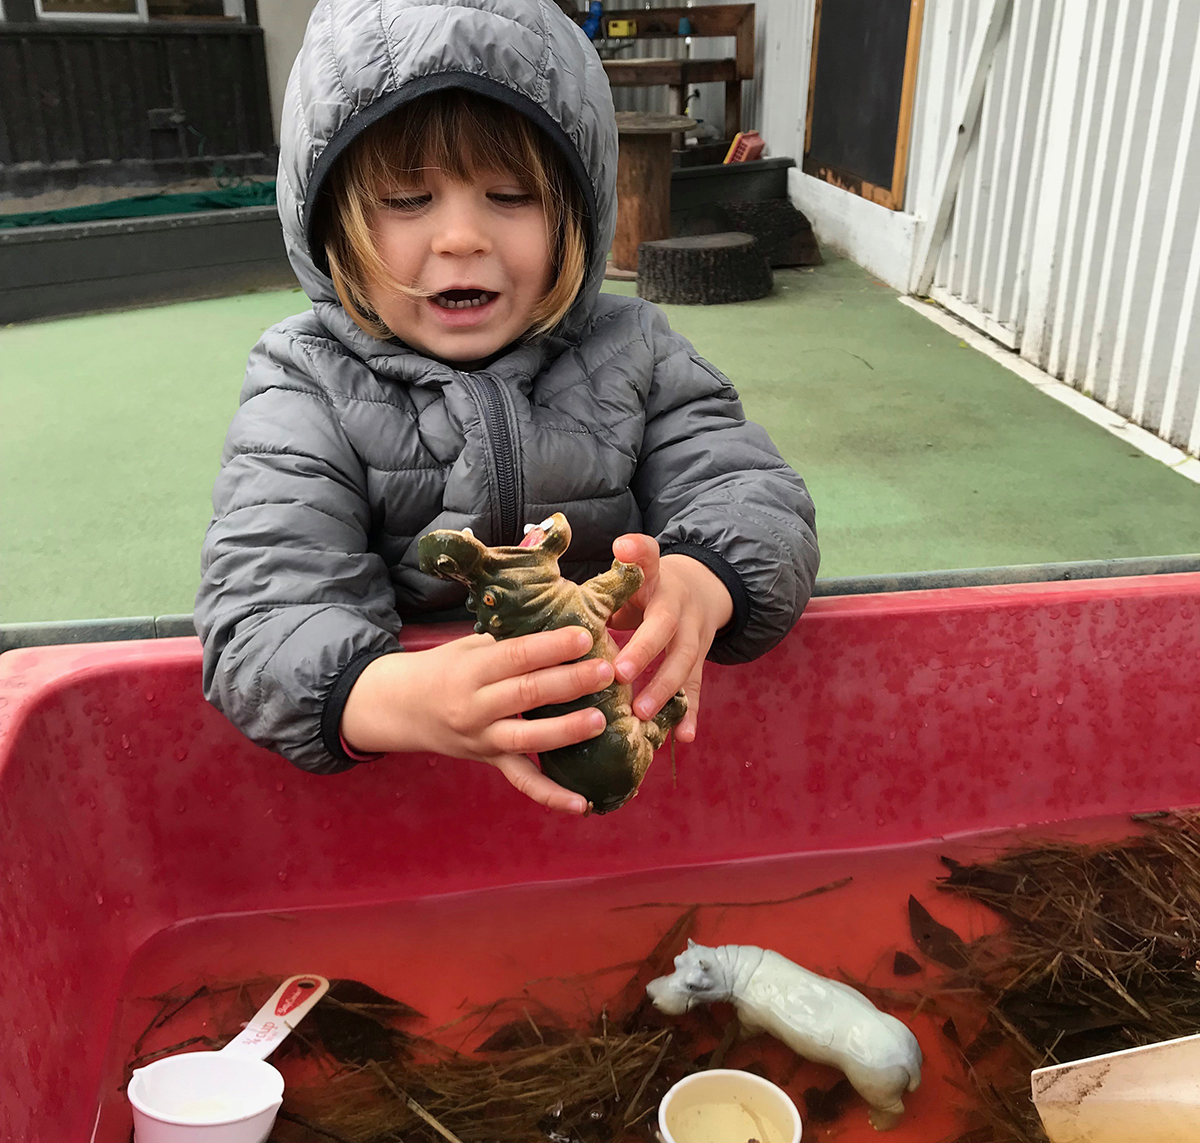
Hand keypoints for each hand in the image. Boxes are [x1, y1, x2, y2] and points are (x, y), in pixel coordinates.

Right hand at [340, 626, 613, 814]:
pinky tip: (583, 804)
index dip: (551, 646)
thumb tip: (564, 624)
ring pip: (528, 738)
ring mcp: (483, 739)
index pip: (516, 655)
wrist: (400, 707)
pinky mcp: (490, 761)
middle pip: (527, 694)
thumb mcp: (469, 647)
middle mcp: (475, 706)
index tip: (584, 636)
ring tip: (601, 720)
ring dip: (567, 731)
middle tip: (606, 671)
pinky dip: (552, 795)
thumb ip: (509, 641)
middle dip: (570, 682)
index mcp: (471, 670)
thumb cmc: (445, 668)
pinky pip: (523, 781)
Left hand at [609, 535, 732, 742]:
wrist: (700, 590)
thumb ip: (597, 586)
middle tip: (619, 674)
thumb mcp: (626, 578)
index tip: (621, 547)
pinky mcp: (700, 660)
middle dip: (645, 649)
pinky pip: (697, 688)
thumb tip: (547, 599)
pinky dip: (690, 713)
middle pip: (665, 624)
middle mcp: (677, 604)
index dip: (636, 551)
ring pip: (685, 661)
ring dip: (665, 688)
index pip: (648, 557)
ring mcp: (694, 633)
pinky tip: (682, 737)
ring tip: (643, 713)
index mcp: (654, 579)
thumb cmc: (644, 589)